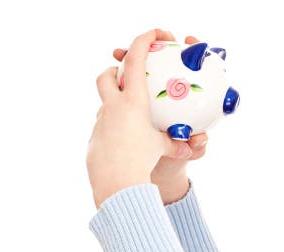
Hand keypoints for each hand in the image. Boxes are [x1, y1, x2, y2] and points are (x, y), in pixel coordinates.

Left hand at [87, 28, 194, 208]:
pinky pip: (104, 130)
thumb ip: (175, 144)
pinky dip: (114, 131)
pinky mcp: (93, 141)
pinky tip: (125, 145)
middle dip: (113, 72)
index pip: (136, 61)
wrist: (117, 183)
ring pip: (104, 106)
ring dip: (114, 105)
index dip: (143, 41)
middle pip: (106, 77)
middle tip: (123, 77)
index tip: (154, 35)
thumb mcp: (163, 150)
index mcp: (132, 102)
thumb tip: (190, 146)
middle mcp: (112, 108)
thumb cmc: (142, 162)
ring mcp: (99, 123)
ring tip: (130, 118)